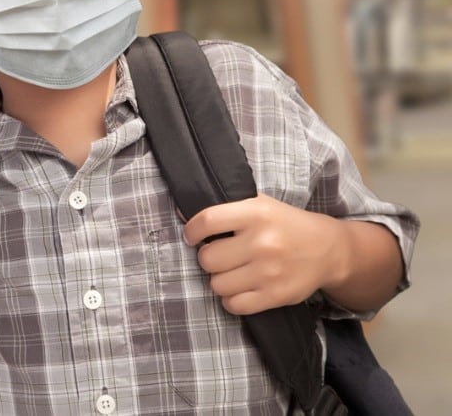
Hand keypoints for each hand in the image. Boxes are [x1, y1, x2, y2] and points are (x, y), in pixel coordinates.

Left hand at [183, 194, 344, 315]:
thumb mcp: (260, 205)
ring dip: (219, 280)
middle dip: (209, 258)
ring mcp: (269, 271)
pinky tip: (240, 288)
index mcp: (256, 214)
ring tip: (233, 272)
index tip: (192, 236)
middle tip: (221, 256)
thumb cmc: (286, 225)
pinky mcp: (276, 295)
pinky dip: (231, 300)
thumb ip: (226, 209)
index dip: (192, 231)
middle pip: (208, 259)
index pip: (207, 221)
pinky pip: (234, 305)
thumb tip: (181, 215)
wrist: (328, 250)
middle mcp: (262, 242)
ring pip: (217, 284)